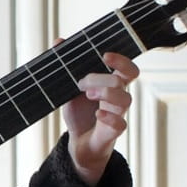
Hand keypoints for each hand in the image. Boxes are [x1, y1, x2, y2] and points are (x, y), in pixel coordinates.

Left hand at [60, 47, 139, 185]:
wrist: (78, 144)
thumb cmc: (80, 114)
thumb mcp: (69, 89)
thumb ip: (66, 67)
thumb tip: (58, 42)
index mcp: (111, 86)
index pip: (128, 70)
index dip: (122, 60)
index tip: (105, 55)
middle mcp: (118, 99)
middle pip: (122, 82)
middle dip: (101, 79)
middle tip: (81, 83)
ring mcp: (118, 115)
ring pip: (126, 100)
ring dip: (106, 93)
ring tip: (87, 95)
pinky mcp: (112, 133)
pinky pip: (121, 125)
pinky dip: (109, 118)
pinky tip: (98, 115)